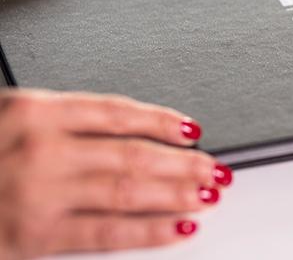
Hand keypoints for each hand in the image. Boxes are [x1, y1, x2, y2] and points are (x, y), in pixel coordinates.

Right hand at [0, 88, 232, 258]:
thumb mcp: (8, 119)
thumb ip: (63, 123)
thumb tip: (131, 132)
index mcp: (34, 110)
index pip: (117, 112)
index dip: (162, 120)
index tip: (192, 129)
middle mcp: (39, 148)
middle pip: (133, 151)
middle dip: (182, 161)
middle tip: (215, 166)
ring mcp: (38, 194)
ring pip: (128, 189)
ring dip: (178, 191)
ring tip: (209, 191)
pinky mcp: (32, 237)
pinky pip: (105, 234)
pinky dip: (150, 230)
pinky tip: (181, 226)